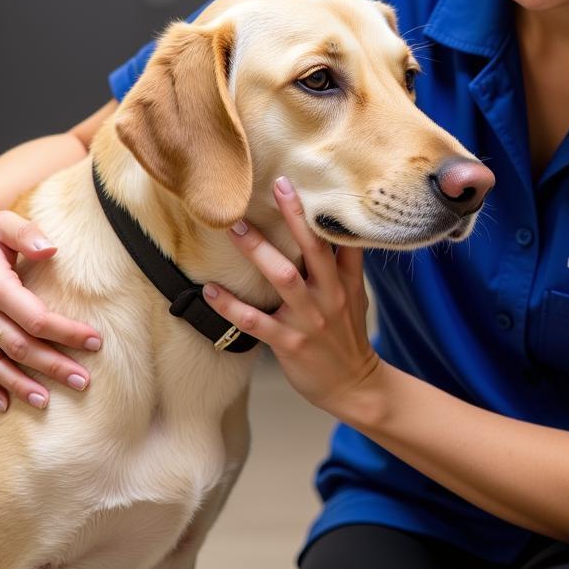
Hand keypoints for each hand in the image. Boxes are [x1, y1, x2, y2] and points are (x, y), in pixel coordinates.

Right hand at [0, 200, 102, 411]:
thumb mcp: (2, 222)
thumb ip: (27, 233)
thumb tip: (51, 248)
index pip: (37, 319)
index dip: (68, 332)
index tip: (96, 342)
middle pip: (21, 347)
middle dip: (54, 366)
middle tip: (83, 382)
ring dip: (21, 386)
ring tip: (47, 402)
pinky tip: (4, 405)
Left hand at [203, 176, 379, 415]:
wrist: (355, 386)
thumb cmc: (348, 336)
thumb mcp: (357, 296)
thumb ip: (347, 264)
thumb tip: (337, 226)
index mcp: (345, 283)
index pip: (339, 239)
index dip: (321, 211)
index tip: (298, 183)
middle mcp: (329, 297)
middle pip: (312, 250)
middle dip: (293, 218)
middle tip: (273, 189)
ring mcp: (309, 321)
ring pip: (282, 279)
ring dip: (257, 252)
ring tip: (233, 229)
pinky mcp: (289, 345)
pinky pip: (256, 322)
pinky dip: (231, 307)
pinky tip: (210, 292)